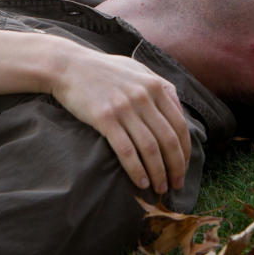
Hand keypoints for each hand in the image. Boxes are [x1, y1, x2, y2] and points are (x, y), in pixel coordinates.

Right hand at [51, 48, 189, 194]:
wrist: (68, 66)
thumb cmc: (103, 70)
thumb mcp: (137, 69)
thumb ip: (160, 86)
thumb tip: (179, 111)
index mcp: (155, 86)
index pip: (180, 125)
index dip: (185, 151)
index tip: (184, 167)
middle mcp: (143, 97)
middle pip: (169, 140)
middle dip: (176, 167)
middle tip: (176, 185)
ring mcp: (124, 107)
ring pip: (150, 148)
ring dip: (158, 173)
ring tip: (160, 188)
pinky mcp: (104, 118)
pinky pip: (126, 151)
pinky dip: (137, 170)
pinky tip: (140, 182)